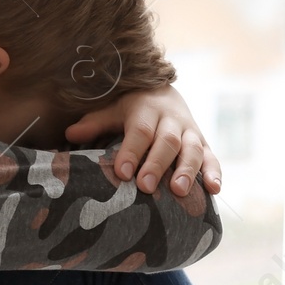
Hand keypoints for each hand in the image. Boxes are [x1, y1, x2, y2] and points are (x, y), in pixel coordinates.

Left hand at [63, 85, 222, 197]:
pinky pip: (212, 157)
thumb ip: (95, 123)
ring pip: (192, 150)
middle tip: (146, 187)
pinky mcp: (204, 144)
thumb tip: (70, 134)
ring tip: (179, 191)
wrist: (165, 93)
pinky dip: (214, 173)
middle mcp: (172, 120)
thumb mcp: (114, 110)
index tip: (122, 172)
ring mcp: (191, 132)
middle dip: (157, 164)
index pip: (140, 130)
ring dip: (188, 171)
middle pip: (167, 142)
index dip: (132, 151)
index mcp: (147, 110)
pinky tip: (214, 190)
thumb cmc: (134, 109)